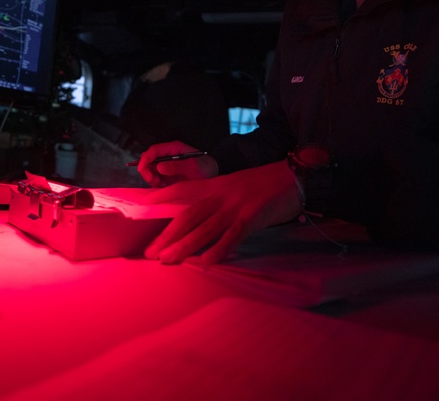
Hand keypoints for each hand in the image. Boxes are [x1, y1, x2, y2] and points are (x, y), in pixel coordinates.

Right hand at [137, 141, 218, 186]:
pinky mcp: (168, 175)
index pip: (154, 150)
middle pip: (148, 160)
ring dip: (152, 178)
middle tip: (154, 181)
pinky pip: (156, 178)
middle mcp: (168, 155)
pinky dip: (157, 183)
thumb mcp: (192, 167)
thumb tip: (159, 167)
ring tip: (162, 184)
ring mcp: (167, 165)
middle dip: (147, 171)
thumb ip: (176, 166)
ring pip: (150, 170)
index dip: (145, 159)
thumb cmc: (205, 167)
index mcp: (173, 148)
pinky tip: (165, 186)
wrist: (213, 175)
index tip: (141, 169)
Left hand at [143, 160, 301, 264]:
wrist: (295, 176)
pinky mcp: (251, 218)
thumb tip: (203, 220)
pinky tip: (205, 262)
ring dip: (184, 246)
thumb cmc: (267, 183)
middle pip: (188, 217)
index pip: (183, 190)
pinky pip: (231, 237)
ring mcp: (235, 207)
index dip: (162, 197)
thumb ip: (219, 200)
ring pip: (204, 229)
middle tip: (150, 252)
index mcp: (216, 185)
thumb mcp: (237, 186)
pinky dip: (218, 250)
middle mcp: (221, 196)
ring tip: (167, 260)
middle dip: (167, 235)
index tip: (143, 207)